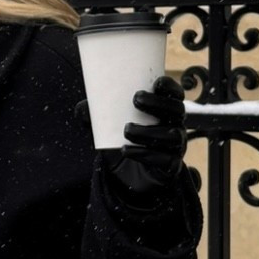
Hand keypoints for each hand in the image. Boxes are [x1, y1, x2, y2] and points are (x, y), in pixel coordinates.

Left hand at [106, 75, 187, 203]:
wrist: (126, 176)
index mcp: (163, 112)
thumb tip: (81, 109)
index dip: (170, 87)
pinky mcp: (170, 167)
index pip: (174, 95)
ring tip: (127, 130)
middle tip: (136, 99)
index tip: (156, 82)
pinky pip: (165, 160)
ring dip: (149, 131)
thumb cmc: (122, 141)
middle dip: (158, 103)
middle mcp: (174, 127)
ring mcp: (175, 148)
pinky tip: (126, 150)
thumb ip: (97, 116)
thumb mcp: (108, 126)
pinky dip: (145, 154)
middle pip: (176, 111)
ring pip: (172, 136)